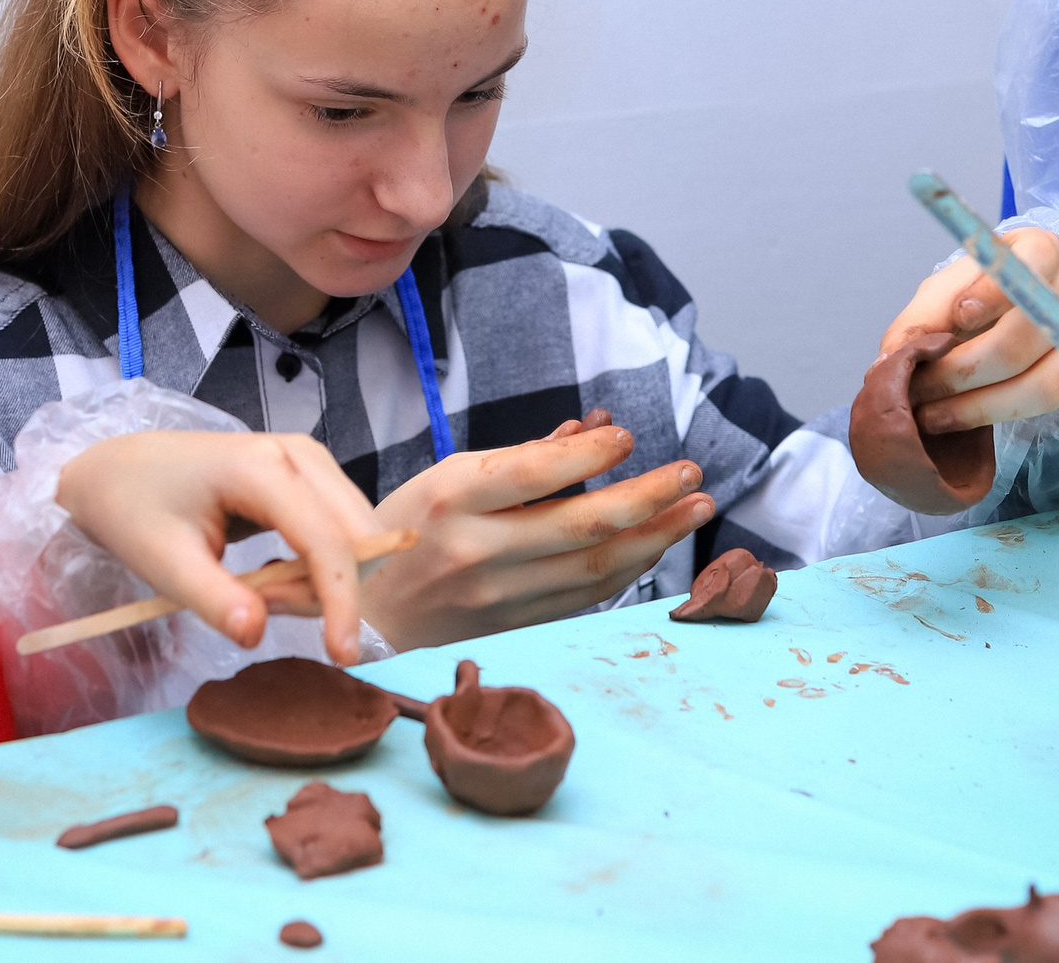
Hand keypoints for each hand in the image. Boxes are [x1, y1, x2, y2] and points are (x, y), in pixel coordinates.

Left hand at [55, 430, 385, 664]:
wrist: (120, 470)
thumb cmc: (136, 512)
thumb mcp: (164, 563)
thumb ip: (213, 599)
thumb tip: (255, 635)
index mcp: (261, 468)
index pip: (326, 540)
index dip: (342, 601)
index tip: (342, 656)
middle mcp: (298, 454)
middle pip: (354, 537)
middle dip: (324, 589)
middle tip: (260, 604)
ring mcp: (308, 458)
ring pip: (354, 535)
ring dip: (320, 581)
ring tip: (257, 589)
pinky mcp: (309, 472)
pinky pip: (340, 530)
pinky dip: (317, 567)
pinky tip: (269, 573)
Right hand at [358, 426, 712, 650]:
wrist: (365, 615)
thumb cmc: (405, 531)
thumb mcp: (445, 478)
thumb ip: (520, 459)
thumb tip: (592, 430)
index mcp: (450, 499)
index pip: (533, 473)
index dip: (589, 455)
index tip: (628, 437)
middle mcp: (474, 551)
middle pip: (579, 526)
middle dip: (648, 498)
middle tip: (691, 474)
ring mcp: (496, 598)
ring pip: (595, 568)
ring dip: (654, 537)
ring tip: (693, 507)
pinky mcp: (514, 628)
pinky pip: (584, 597)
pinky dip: (626, 569)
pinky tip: (653, 544)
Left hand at [878, 228, 1058, 435]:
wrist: (1030, 302)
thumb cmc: (984, 293)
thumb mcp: (948, 289)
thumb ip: (923, 315)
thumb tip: (894, 358)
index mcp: (1041, 252)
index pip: (1025, 271)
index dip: (989, 297)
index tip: (957, 320)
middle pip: (1027, 339)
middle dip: (963, 372)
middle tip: (917, 391)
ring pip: (1052, 382)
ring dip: (988, 409)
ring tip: (936, 420)